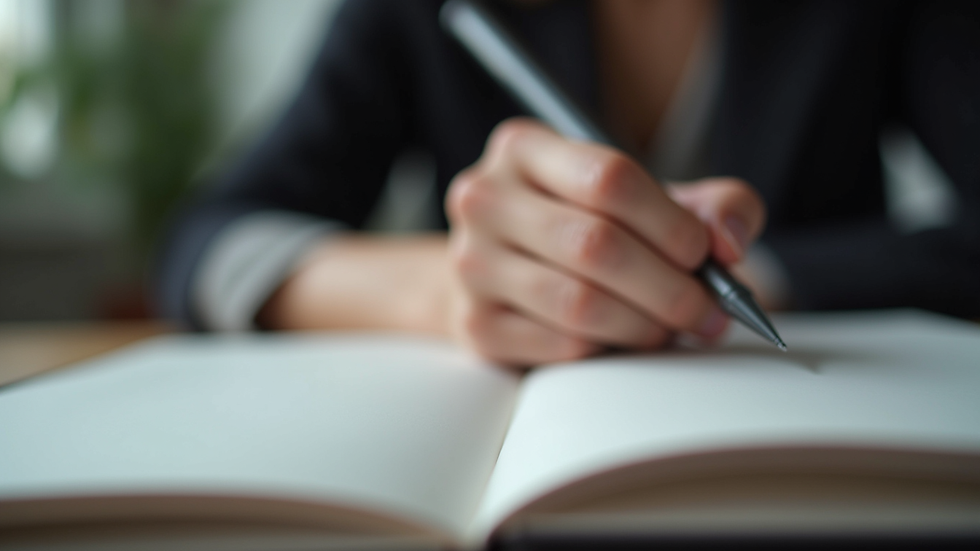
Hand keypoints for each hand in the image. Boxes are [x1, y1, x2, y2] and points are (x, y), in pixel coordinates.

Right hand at [445, 119, 765, 365]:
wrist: (504, 271)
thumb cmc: (586, 227)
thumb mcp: (649, 199)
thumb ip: (712, 203)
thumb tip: (728, 240)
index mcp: (523, 148)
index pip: (609, 178)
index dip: (672, 224)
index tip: (707, 256)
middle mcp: (484, 198)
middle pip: (595, 244)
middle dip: (670, 288)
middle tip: (708, 312)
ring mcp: (470, 263)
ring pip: (578, 303)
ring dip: (645, 326)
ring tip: (672, 329)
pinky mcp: (474, 325)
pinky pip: (560, 346)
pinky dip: (607, 352)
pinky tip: (623, 342)